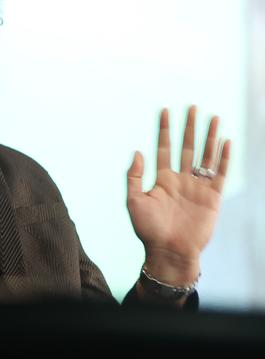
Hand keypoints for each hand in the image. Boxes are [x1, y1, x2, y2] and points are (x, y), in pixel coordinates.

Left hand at [126, 106, 229, 284]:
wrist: (169, 252)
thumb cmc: (148, 229)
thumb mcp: (133, 201)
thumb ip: (134, 176)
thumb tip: (137, 151)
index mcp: (162, 179)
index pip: (164, 147)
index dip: (165, 129)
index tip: (165, 110)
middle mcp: (181, 179)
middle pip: (187, 146)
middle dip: (189, 127)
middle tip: (192, 107)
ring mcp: (197, 186)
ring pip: (205, 155)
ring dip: (209, 137)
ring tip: (212, 117)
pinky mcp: (212, 197)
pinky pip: (220, 173)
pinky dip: (223, 157)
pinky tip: (225, 141)